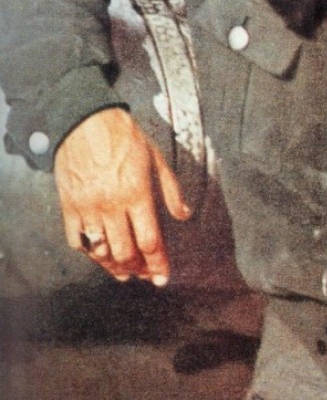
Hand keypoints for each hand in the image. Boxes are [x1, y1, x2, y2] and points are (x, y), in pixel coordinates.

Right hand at [54, 108, 190, 284]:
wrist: (85, 121)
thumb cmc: (125, 137)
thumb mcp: (156, 157)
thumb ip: (171, 189)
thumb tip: (184, 215)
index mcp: (136, 193)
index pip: (150, 241)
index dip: (158, 264)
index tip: (163, 278)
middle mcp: (111, 205)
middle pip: (125, 252)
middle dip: (138, 269)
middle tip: (146, 275)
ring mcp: (87, 208)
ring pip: (100, 252)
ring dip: (114, 267)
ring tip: (125, 273)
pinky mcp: (69, 206)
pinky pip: (76, 241)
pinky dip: (89, 253)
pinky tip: (99, 255)